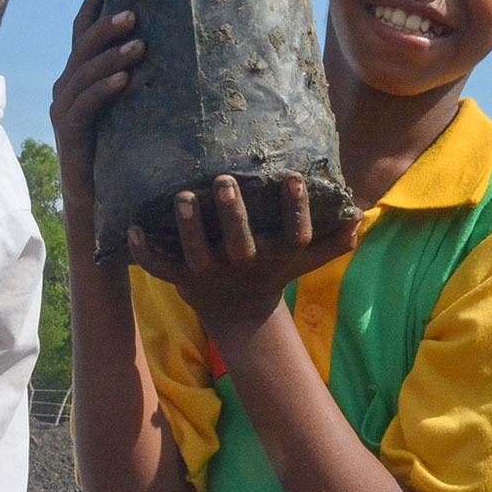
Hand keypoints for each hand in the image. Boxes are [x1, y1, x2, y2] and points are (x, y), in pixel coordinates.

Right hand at [48, 0, 144, 201]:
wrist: (93, 194)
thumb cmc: (115, 145)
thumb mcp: (124, 103)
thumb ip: (131, 75)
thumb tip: (166, 44)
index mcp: (77, 74)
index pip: (80, 31)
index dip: (92, 6)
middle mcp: (65, 86)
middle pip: (82, 45)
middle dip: (107, 25)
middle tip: (134, 13)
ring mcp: (63, 108)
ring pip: (84, 71)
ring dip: (112, 55)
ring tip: (140, 45)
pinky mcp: (68, 131)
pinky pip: (86, 103)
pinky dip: (105, 88)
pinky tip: (125, 80)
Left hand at [128, 173, 359, 334]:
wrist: (239, 314)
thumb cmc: (274, 271)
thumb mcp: (305, 260)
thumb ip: (333, 240)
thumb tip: (361, 214)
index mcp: (274, 257)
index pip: (292, 234)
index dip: (294, 209)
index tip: (294, 178)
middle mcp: (242, 265)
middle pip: (238, 244)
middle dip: (230, 212)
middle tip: (223, 179)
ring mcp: (209, 273)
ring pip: (195, 253)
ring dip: (187, 226)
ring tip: (181, 196)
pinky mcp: (181, 278)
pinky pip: (159, 268)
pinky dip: (143, 252)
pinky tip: (130, 228)